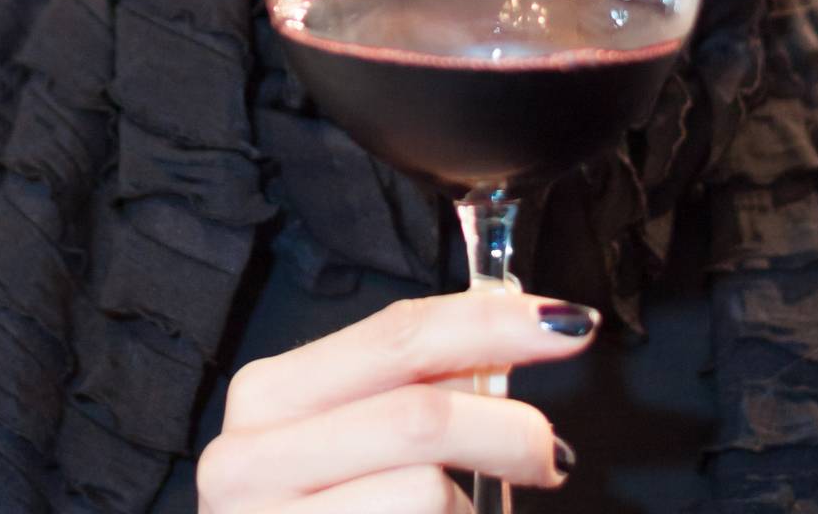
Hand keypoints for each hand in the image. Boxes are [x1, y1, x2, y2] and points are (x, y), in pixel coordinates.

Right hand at [196, 289, 599, 510]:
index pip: (397, 334)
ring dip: (470, 507)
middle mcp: (250, 456)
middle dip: (508, 428)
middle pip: (417, 415)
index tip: (567, 324)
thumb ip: (416, 385)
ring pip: (423, 491)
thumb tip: (512, 344)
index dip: (490, 322)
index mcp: (270, 393)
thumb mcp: (350, 435)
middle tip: (551, 453)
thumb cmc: (325, 508)